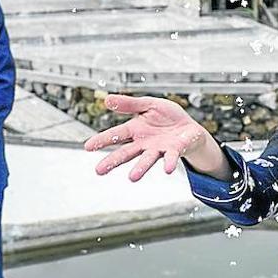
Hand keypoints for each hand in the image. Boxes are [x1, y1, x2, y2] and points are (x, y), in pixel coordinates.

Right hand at [84, 94, 222, 181]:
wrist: (189, 128)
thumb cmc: (167, 117)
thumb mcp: (148, 104)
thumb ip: (129, 104)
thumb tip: (107, 99)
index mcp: (135, 130)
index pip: (116, 134)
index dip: (102, 140)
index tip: (87, 146)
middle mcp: (144, 143)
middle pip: (126, 152)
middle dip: (113, 161)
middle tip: (99, 170)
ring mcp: (158, 149)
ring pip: (146, 159)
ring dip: (140, 168)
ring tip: (132, 177)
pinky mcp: (174, 151)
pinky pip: (170, 157)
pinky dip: (168, 163)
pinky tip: (167, 170)